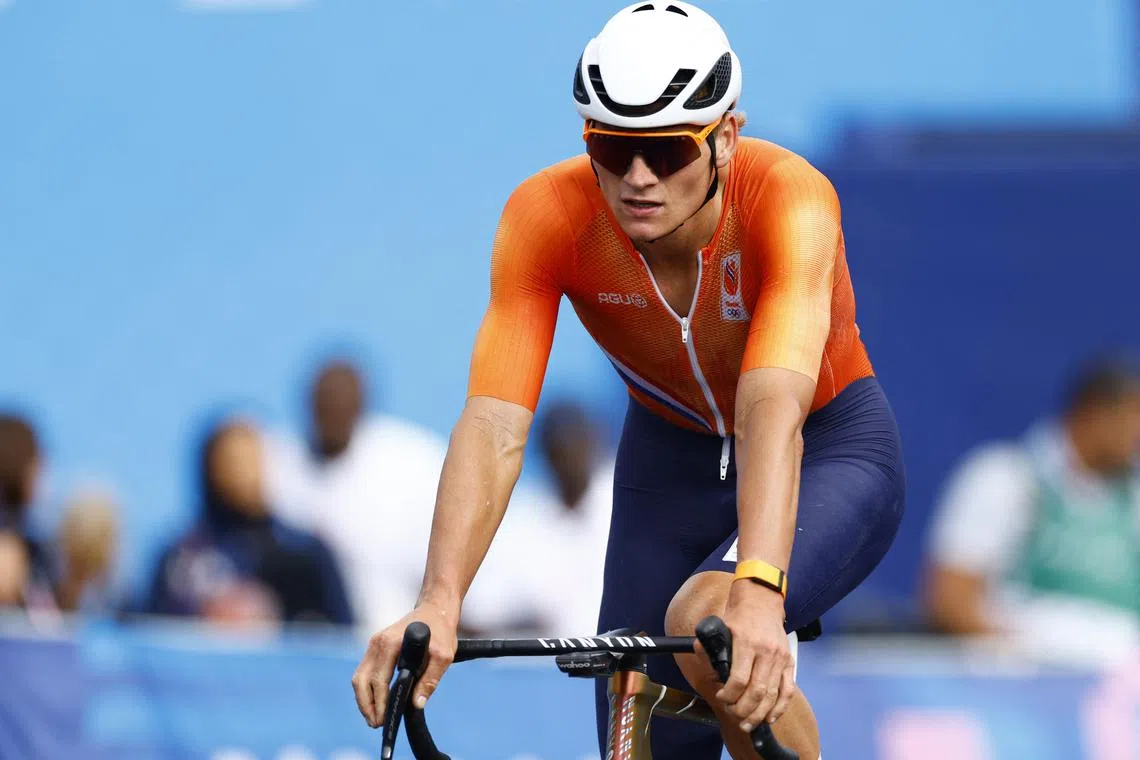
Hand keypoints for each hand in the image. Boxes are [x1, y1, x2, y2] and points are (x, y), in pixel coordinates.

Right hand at [351, 602, 458, 728]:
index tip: (383, 721)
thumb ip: (430, 679)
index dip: (379, 703)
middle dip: (366, 706)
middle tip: (377, 724)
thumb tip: (416, 704)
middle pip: (361, 681)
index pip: (378, 680)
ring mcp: (374, 645)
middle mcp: (377, 643)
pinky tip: (376, 703)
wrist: (435, 609)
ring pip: (359, 678)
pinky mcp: (375, 648)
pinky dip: (367, 690)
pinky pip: (365, 673)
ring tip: (375, 719)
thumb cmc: (440, 630)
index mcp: (390, 643)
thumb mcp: (443, 655)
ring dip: (364, 700)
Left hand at [715, 579, 795, 731]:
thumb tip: (699, 656)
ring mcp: (780, 658)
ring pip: (773, 695)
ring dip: (760, 714)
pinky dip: (780, 707)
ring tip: (748, 723)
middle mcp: (766, 652)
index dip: (729, 695)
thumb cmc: (739, 614)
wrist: (762, 599)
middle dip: (743, 710)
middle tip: (734, 715)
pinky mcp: (790, 661)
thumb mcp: (721, 626)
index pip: (739, 679)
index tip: (721, 698)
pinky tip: (770, 717)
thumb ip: (712, 645)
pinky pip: (788, 690)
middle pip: (757, 692)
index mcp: (747, 643)